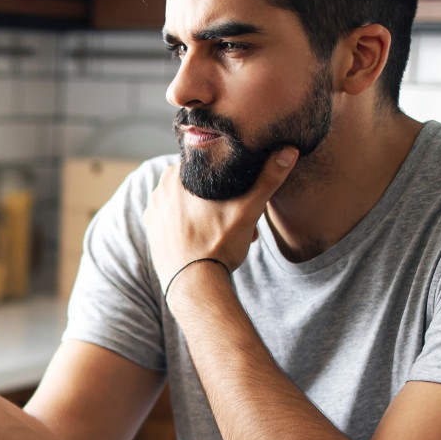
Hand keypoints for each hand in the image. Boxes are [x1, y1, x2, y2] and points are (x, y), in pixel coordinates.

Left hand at [143, 147, 296, 301]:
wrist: (193, 288)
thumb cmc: (218, 247)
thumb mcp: (247, 210)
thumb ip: (268, 179)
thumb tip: (288, 151)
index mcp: (176, 175)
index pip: (206, 163)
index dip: (228, 178)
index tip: (241, 195)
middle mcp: (159, 190)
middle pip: (200, 186)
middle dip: (221, 199)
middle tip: (239, 219)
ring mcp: (153, 212)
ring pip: (189, 203)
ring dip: (208, 213)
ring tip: (227, 232)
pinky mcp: (152, 232)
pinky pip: (177, 220)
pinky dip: (192, 225)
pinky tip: (208, 238)